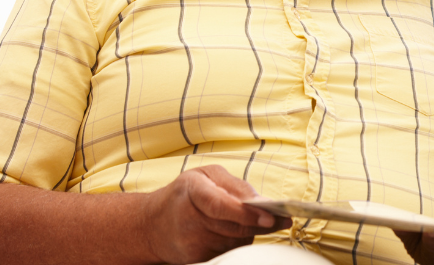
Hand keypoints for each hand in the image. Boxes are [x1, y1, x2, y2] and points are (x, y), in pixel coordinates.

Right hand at [141, 165, 291, 263]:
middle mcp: (189, 219)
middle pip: (233, 227)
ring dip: (249, 232)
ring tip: (251, 220)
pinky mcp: (195, 259)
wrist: (151, 224)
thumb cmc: (185, 194)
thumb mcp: (207, 176)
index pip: (220, 205)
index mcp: (192, 190)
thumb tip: (262, 202)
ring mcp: (191, 242)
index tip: (270, 217)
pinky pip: (227, 252)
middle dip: (260, 224)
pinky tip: (232, 232)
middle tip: (281, 219)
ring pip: (234, 241)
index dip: (246, 213)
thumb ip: (235, 185)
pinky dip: (237, 242)